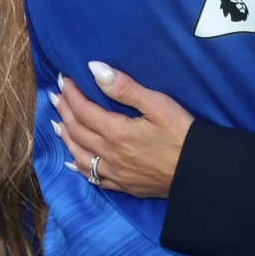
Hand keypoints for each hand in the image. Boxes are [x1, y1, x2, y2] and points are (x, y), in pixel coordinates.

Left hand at [52, 63, 193, 201]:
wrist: (199, 173)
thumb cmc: (182, 134)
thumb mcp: (158, 104)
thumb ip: (124, 88)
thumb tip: (95, 69)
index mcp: (116, 132)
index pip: (84, 110)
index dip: (71, 94)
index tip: (62, 80)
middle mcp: (109, 155)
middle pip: (77, 132)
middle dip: (64, 112)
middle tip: (54, 97)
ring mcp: (115, 174)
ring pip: (80, 155)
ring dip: (65, 138)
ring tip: (56, 125)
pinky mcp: (124, 186)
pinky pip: (93, 178)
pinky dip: (79, 167)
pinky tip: (73, 162)